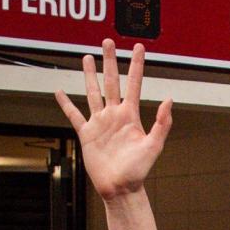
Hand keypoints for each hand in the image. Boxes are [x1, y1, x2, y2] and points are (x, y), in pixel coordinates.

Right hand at [55, 40, 172, 199]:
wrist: (121, 187)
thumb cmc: (139, 170)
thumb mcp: (154, 146)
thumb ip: (162, 123)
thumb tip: (169, 99)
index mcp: (131, 116)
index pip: (134, 84)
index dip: (136, 65)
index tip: (138, 48)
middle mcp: (115, 115)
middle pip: (111, 82)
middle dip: (110, 61)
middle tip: (107, 42)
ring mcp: (100, 123)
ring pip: (93, 92)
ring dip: (90, 75)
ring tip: (87, 57)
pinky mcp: (87, 134)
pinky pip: (74, 115)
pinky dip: (66, 103)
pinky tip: (60, 92)